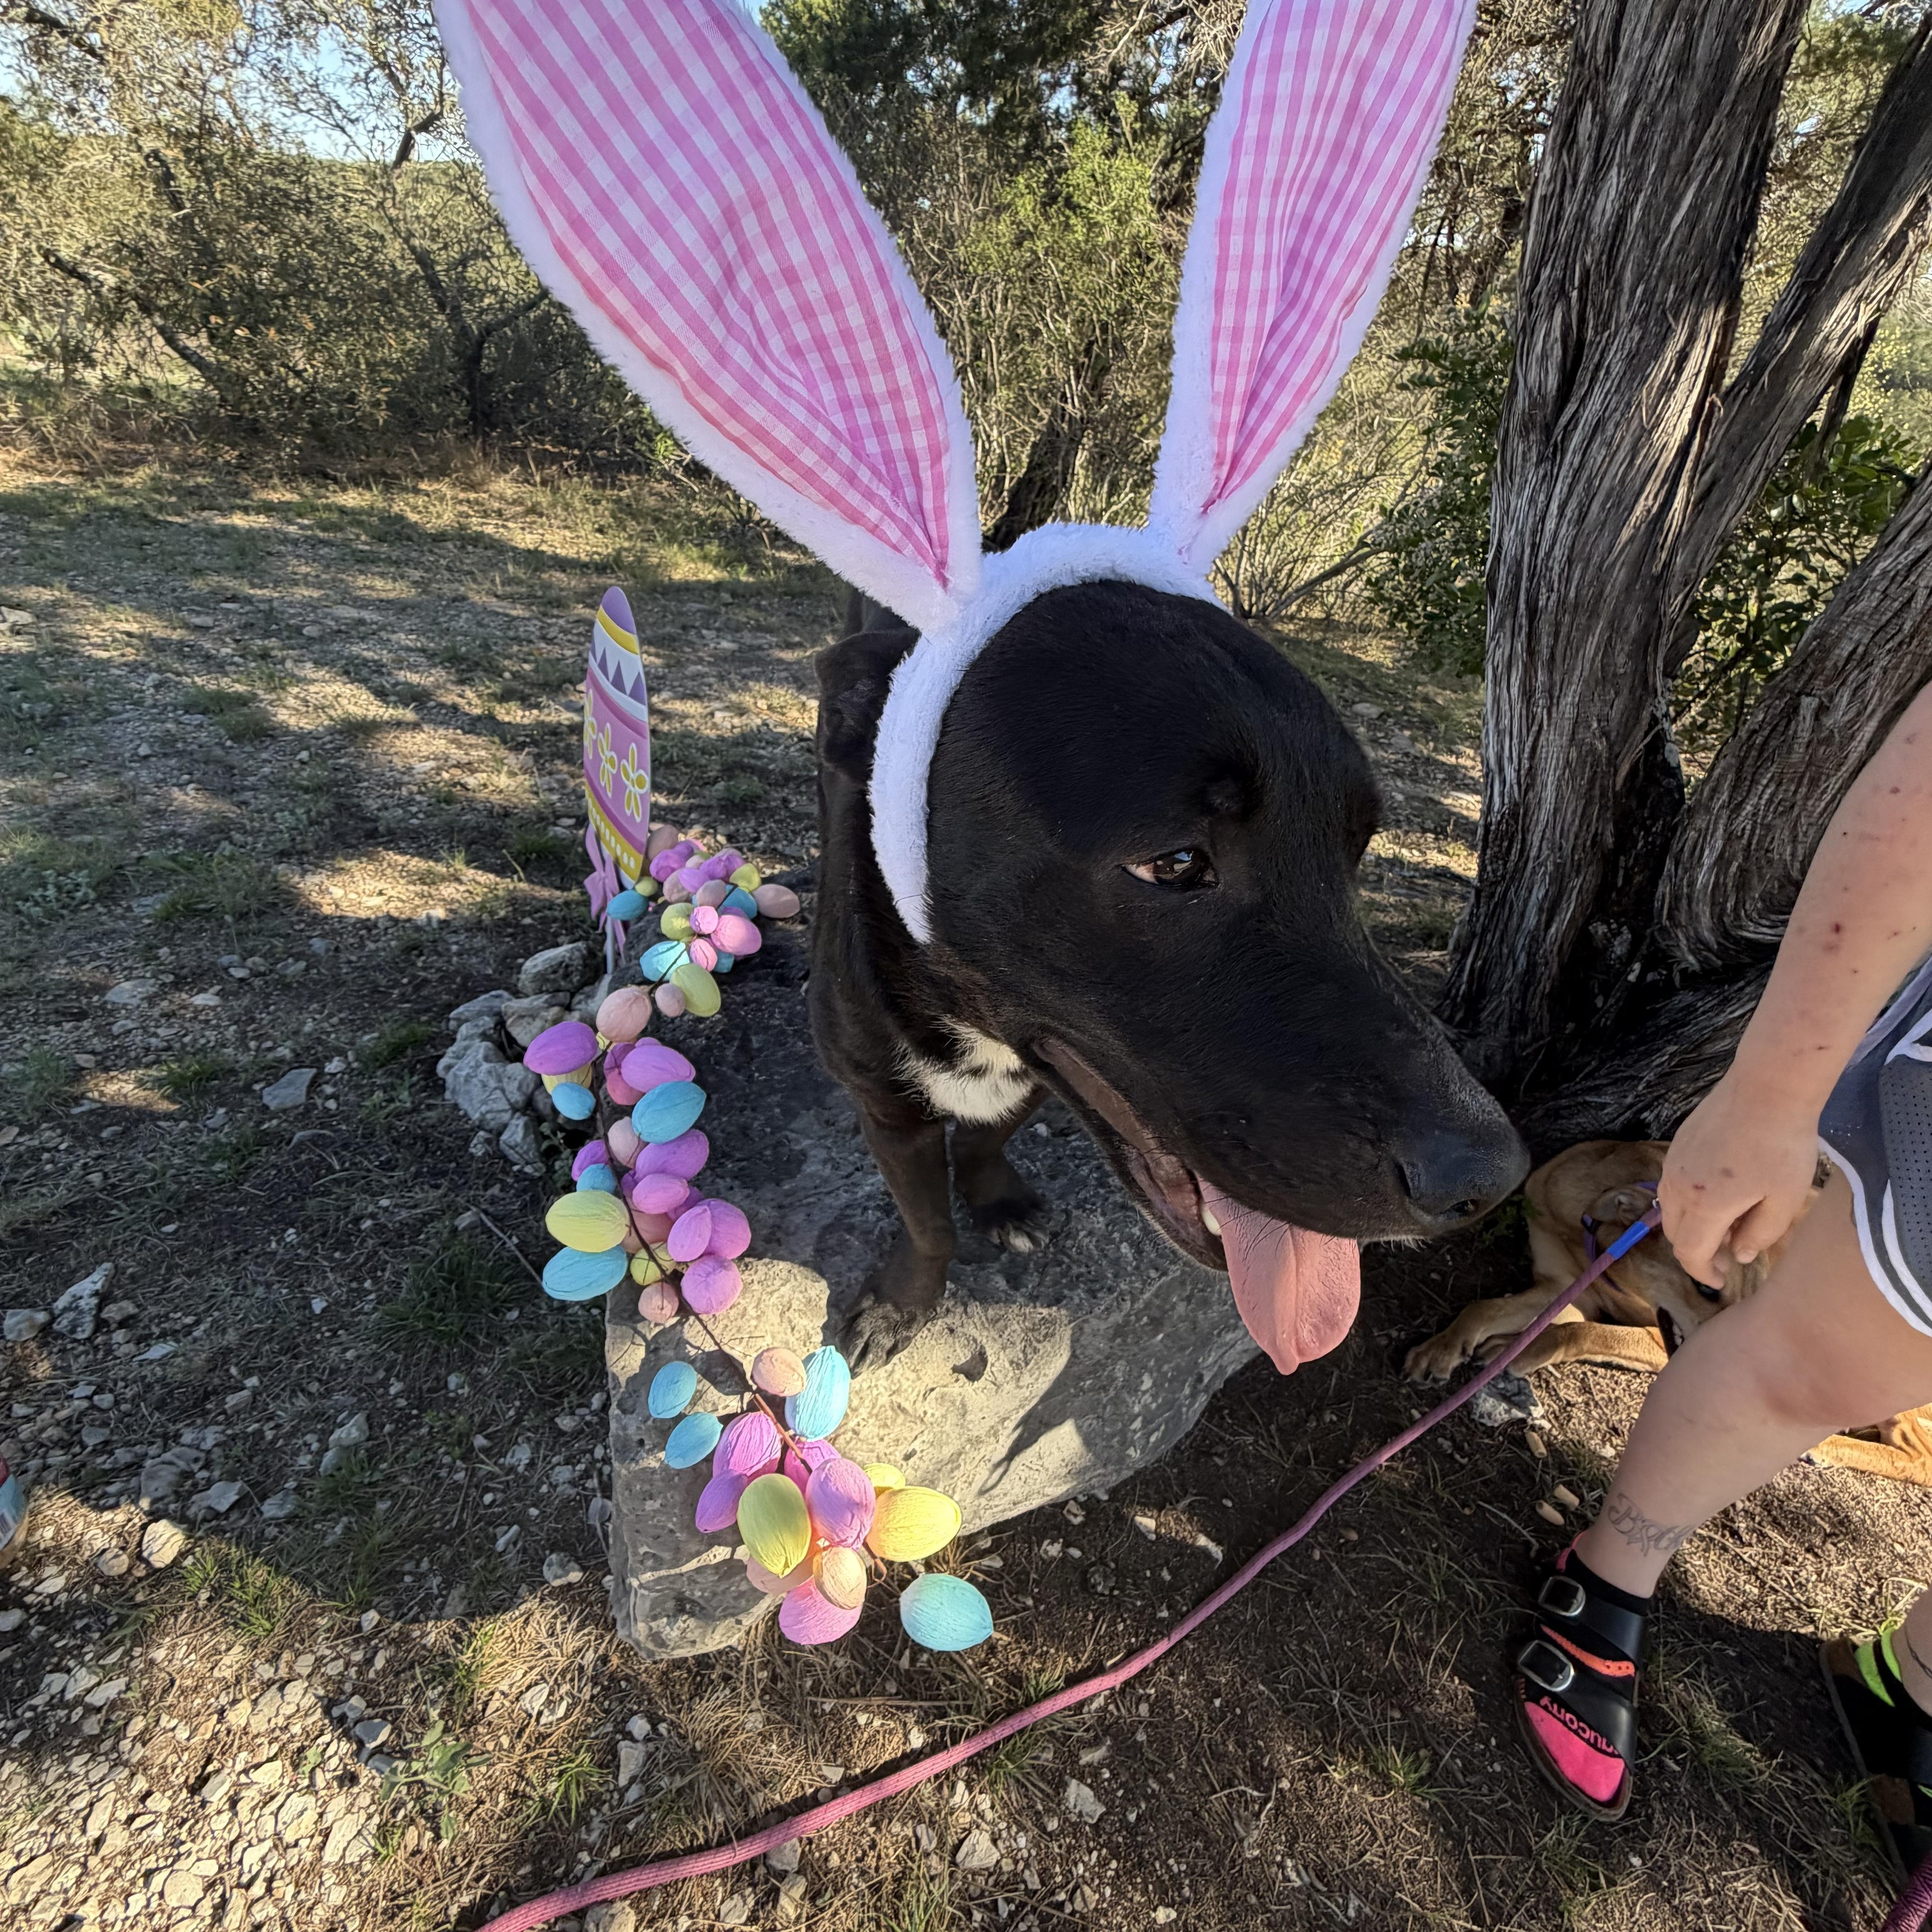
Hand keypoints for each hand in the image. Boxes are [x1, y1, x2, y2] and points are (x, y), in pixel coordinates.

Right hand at [1659, 1072, 1821, 1288]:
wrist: (1767, 1089)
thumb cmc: (1783, 1146)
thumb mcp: (1784, 1200)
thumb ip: (1758, 1234)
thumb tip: (1737, 1254)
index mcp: (1705, 1205)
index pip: (1690, 1252)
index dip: (1702, 1272)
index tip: (1720, 1280)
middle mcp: (1678, 1186)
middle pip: (1674, 1233)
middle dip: (1696, 1251)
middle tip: (1725, 1255)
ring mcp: (1673, 1163)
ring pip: (1669, 1208)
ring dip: (1690, 1226)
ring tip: (1722, 1226)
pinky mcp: (1678, 1145)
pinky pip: (1673, 1185)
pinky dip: (1688, 1202)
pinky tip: (1716, 1195)